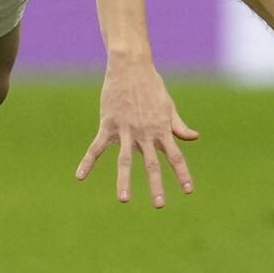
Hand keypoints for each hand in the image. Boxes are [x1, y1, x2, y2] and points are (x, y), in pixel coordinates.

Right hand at [74, 58, 198, 206]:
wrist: (131, 67)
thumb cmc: (152, 86)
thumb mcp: (168, 106)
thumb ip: (178, 126)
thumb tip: (194, 138)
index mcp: (162, 129)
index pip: (175, 156)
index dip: (182, 174)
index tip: (188, 191)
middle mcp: (145, 133)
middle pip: (152, 164)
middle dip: (156, 185)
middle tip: (160, 205)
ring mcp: (126, 130)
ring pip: (125, 160)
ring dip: (125, 180)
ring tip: (125, 200)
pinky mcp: (108, 125)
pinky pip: (97, 148)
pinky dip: (87, 162)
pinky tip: (80, 177)